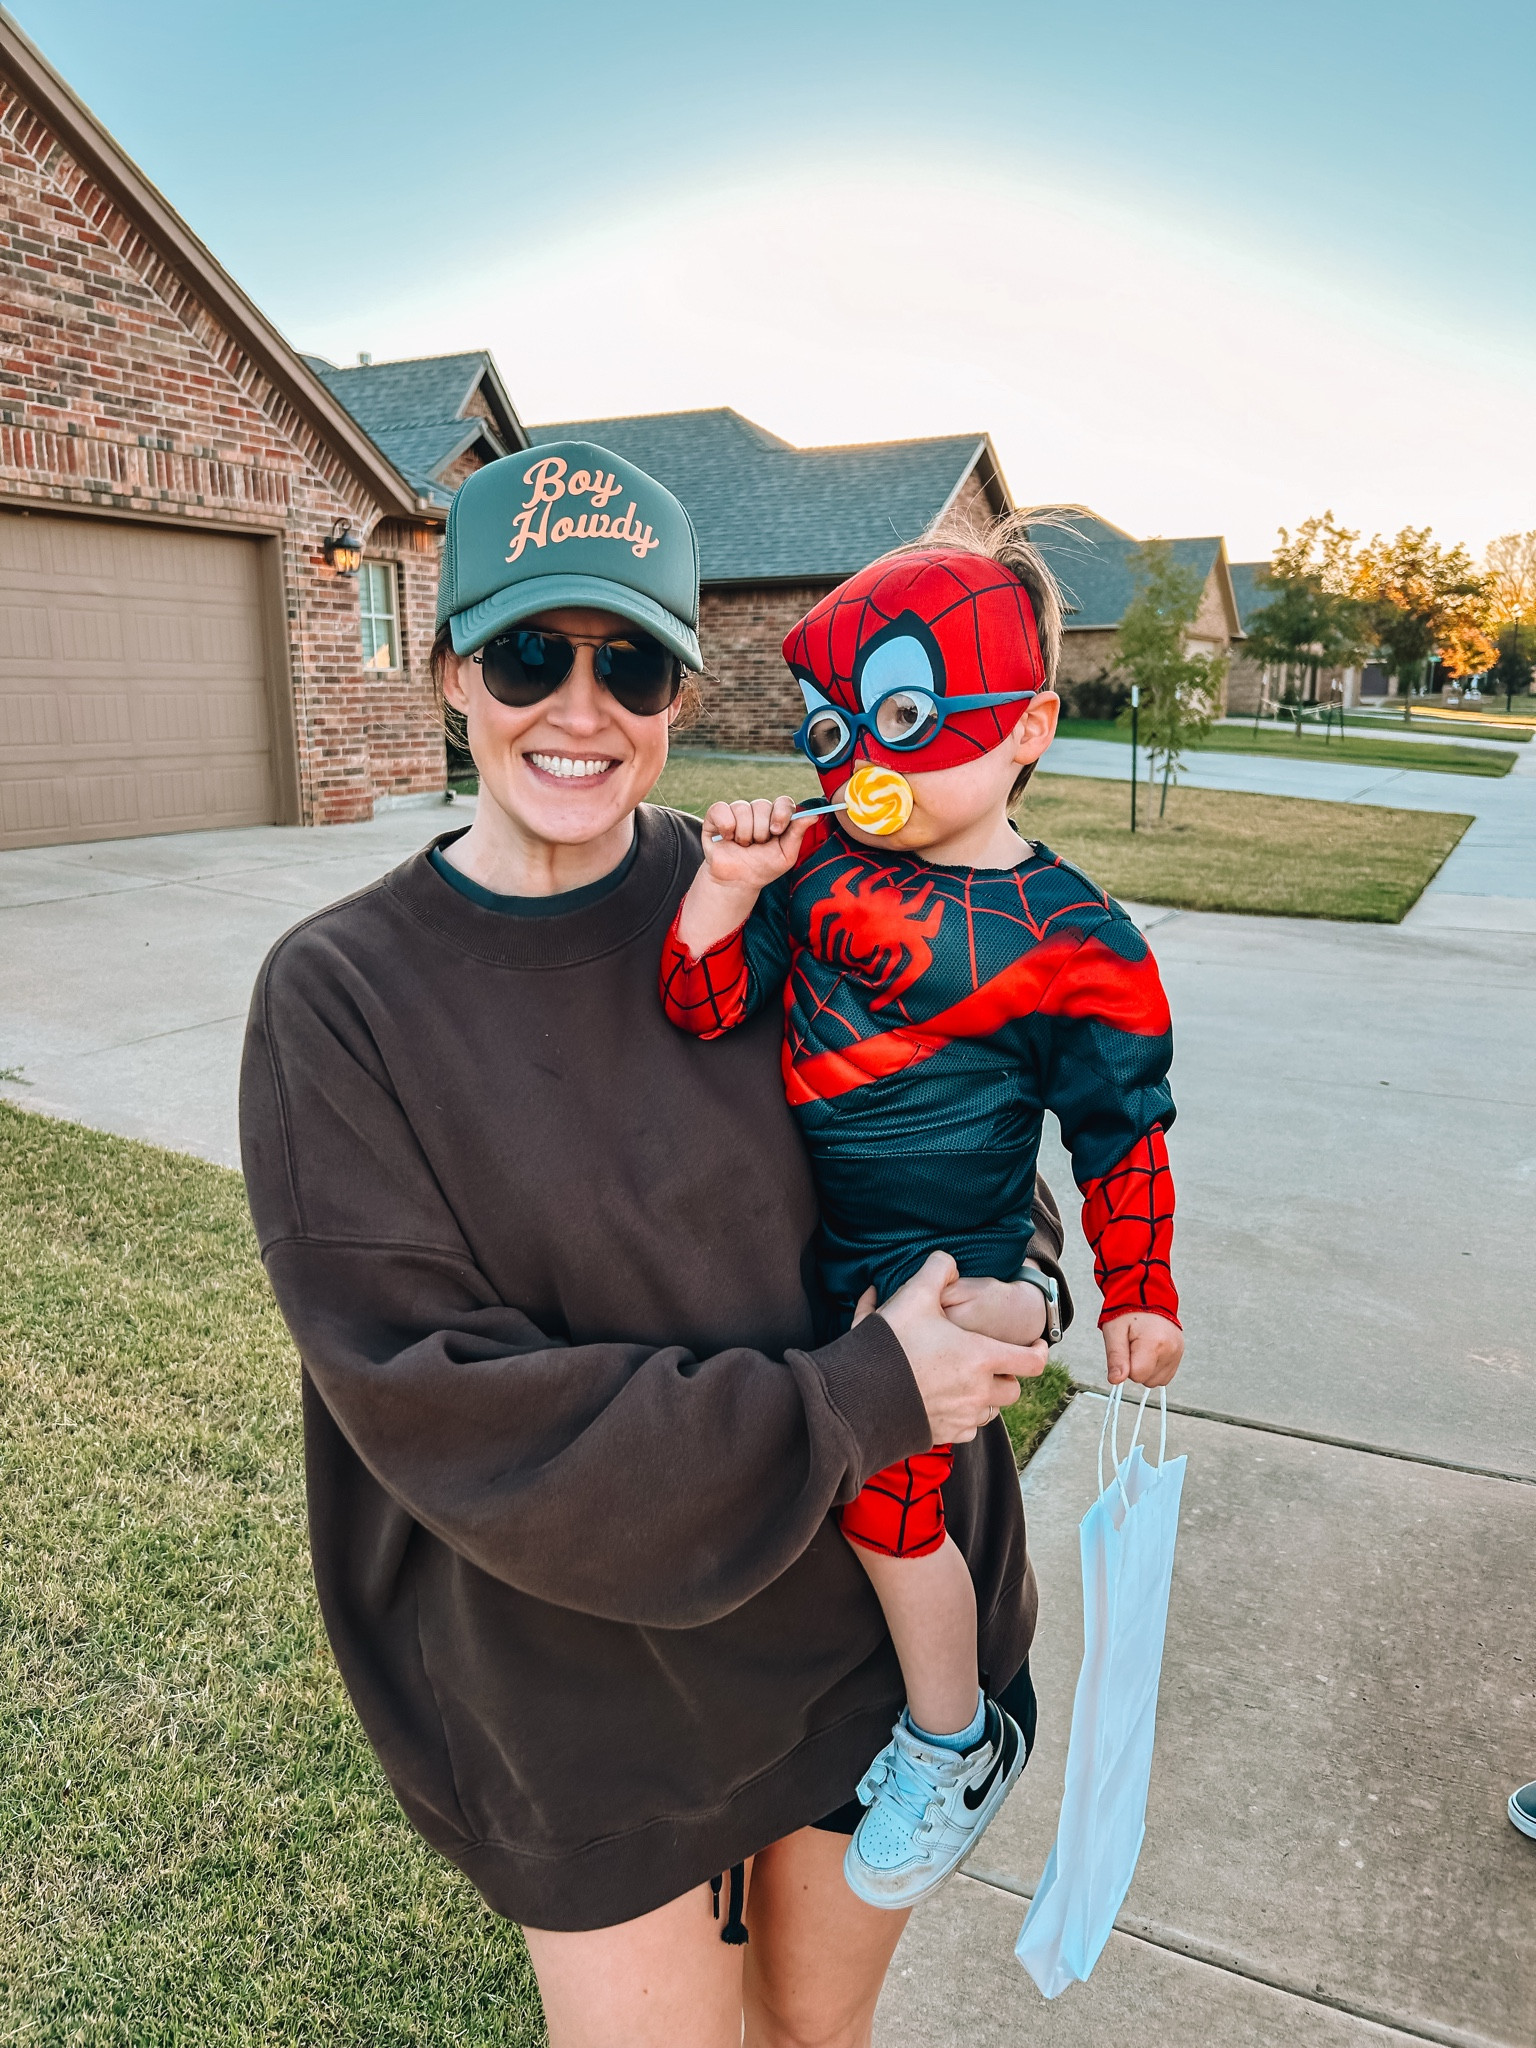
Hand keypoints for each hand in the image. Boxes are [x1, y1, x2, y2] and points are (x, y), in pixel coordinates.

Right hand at [674, 798, 815, 956]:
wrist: (737, 881)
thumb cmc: (763, 868)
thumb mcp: (785, 855)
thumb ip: (797, 834)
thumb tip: (813, 815)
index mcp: (776, 818)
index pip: (783, 802)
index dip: (780, 813)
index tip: (776, 831)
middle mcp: (757, 812)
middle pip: (762, 805)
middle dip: (760, 831)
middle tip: (756, 846)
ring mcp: (737, 812)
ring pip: (742, 808)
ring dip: (743, 834)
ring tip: (742, 846)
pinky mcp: (717, 816)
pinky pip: (721, 809)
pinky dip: (726, 826)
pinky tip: (727, 838)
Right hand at [854, 1252, 1038, 1443]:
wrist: (858, 1395)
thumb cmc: (891, 1345)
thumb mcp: (913, 1296)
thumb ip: (937, 1270)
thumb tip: (947, 1261)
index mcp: (980, 1358)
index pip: (1031, 1362)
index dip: (1040, 1352)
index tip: (1037, 1346)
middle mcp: (978, 1392)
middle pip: (1012, 1390)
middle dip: (1007, 1377)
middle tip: (991, 1363)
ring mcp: (961, 1418)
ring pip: (989, 1412)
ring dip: (985, 1397)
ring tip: (966, 1381)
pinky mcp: (942, 1435)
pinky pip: (966, 1429)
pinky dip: (963, 1416)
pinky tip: (946, 1401)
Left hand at [1101, 1311, 1183, 1387]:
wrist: (1147, 1295)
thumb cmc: (1128, 1311)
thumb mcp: (1114, 1332)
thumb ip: (1115, 1358)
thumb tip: (1116, 1380)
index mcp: (1154, 1343)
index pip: (1136, 1375)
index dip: (1126, 1366)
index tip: (1125, 1348)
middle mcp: (1171, 1349)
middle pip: (1147, 1380)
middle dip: (1136, 1367)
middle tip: (1133, 1345)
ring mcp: (1178, 1352)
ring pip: (1156, 1380)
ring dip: (1146, 1369)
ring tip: (1142, 1347)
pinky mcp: (1180, 1353)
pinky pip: (1165, 1375)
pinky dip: (1155, 1368)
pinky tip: (1150, 1352)